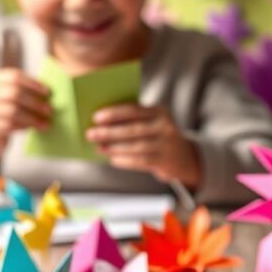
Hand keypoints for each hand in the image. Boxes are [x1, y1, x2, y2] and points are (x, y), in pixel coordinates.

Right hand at [0, 68, 51, 165]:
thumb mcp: (8, 97)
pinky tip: (32, 128)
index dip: (33, 84)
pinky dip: (23, 126)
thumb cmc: (3, 112)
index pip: (14, 77)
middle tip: (49, 110)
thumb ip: (23, 90)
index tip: (47, 92)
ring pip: (12, 111)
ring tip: (45, 123)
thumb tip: (48, 92)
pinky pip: (9, 125)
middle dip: (34, 102)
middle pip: (14, 93)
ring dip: (32, 117)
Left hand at [86, 104, 200, 185]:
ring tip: (99, 148)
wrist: (181, 156)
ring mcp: (166, 144)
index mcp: (159, 111)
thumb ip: (131, 120)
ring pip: (136, 146)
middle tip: (90, 134)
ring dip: (115, 148)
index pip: (134, 110)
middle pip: (133, 129)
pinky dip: (125, 160)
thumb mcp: (149, 122)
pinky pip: (141, 161)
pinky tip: (113, 159)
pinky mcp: (164, 161)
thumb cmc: (155, 136)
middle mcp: (165, 126)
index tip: (96, 117)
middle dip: (109, 132)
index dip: (114, 114)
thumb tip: (101, 123)